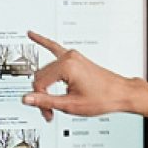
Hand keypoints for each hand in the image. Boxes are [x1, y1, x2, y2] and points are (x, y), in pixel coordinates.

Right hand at [23, 33, 145, 117]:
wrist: (120, 93)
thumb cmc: (103, 98)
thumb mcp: (71, 105)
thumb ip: (46, 101)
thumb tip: (26, 98)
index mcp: (66, 66)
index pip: (39, 83)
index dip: (40, 100)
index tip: (48, 112)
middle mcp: (68, 57)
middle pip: (41, 76)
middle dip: (43, 95)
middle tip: (50, 111)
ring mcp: (72, 55)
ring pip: (46, 70)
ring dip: (45, 86)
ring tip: (49, 102)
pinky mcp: (75, 57)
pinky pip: (55, 48)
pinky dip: (43, 42)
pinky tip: (32, 35)